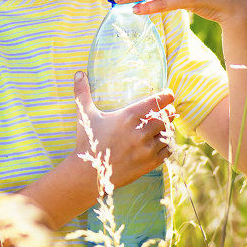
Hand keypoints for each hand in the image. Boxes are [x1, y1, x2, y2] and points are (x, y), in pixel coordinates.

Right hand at [72, 71, 174, 192]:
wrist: (88, 173)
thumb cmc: (87, 141)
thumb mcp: (85, 115)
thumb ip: (82, 93)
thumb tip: (78, 73)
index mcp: (128, 116)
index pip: (155, 102)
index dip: (165, 97)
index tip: (169, 95)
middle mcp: (140, 132)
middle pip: (165, 118)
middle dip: (168, 113)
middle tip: (168, 111)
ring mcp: (146, 149)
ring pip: (167, 134)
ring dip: (168, 130)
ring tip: (166, 127)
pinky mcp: (148, 163)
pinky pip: (167, 151)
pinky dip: (167, 146)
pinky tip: (163, 143)